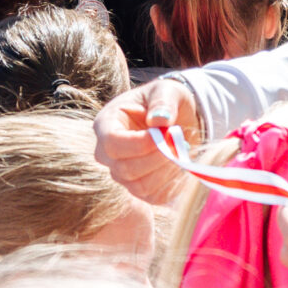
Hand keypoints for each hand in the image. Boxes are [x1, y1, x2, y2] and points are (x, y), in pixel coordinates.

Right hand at [94, 80, 205, 203]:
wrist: (179, 119)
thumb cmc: (167, 100)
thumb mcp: (167, 90)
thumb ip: (163, 101)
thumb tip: (159, 120)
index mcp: (106, 124)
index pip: (112, 143)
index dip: (138, 144)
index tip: (165, 134)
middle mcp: (107, 154)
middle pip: (124, 169)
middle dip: (157, 158)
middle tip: (180, 142)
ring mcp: (122, 175)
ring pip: (139, 186)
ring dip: (166, 170)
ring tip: (181, 150)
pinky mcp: (141, 190)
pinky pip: (154, 197)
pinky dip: (172, 183)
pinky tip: (180, 163)